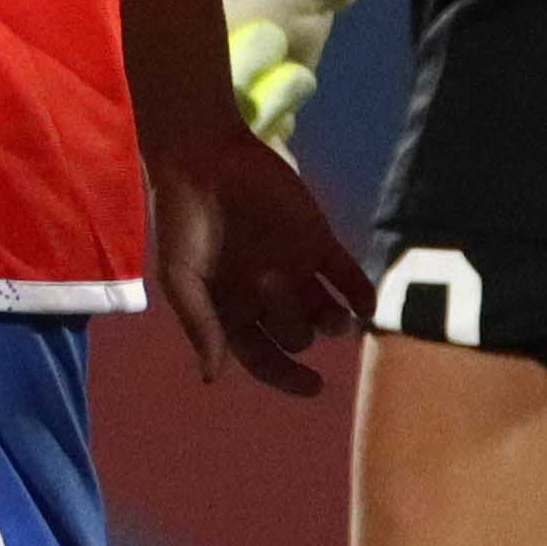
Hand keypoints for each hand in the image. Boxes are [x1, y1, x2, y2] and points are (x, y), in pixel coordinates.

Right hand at [144, 114, 358, 393]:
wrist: (203, 159)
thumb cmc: (182, 221)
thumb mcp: (180, 278)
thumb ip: (200, 326)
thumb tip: (212, 378)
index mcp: (234, 311)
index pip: (265, 358)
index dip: (288, 377)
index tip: (314, 386)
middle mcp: (268, 297)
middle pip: (297, 335)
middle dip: (296, 328)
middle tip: (271, 285)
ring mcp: (295, 268)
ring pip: (327, 312)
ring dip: (338, 324)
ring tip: (339, 321)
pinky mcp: (317, 239)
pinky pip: (346, 274)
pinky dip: (360, 291)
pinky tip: (366, 304)